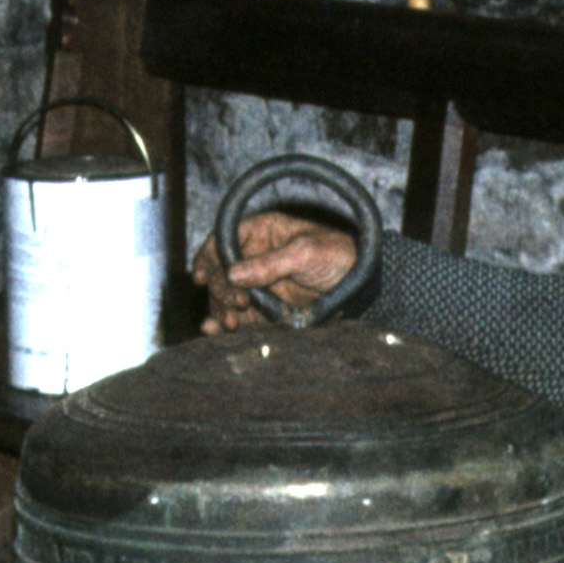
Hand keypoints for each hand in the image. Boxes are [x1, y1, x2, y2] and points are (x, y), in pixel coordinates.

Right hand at [192, 209, 358, 331]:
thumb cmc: (337, 254)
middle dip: (220, 288)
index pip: (223, 240)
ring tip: (229, 324)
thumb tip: (233, 273)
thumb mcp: (305, 252)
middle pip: (221, 271)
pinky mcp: (265, 305)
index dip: (208, 257)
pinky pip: (239, 313)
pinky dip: (224, 321)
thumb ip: (269, 263)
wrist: (362, 282)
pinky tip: (214, 331)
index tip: (202, 276)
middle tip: (236, 304)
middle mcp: (254, 255)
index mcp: (261, 231)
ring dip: (221, 308)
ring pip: (226, 294)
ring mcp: (258, 281)